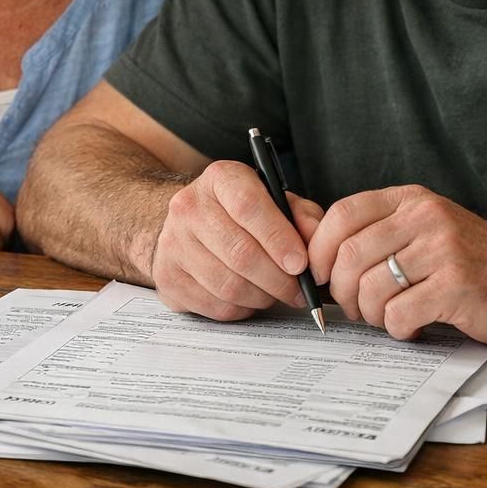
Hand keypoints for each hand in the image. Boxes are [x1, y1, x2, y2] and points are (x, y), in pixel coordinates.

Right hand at [149, 160, 323, 319]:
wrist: (189, 225)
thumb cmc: (240, 214)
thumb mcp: (275, 201)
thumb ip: (302, 216)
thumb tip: (319, 240)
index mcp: (220, 179)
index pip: (247, 205)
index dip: (278, 238)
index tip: (301, 263)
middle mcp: (189, 206)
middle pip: (240, 253)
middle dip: (279, 279)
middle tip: (299, 290)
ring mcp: (172, 244)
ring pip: (229, 285)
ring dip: (262, 297)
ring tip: (275, 292)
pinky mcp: (167, 278)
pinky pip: (215, 305)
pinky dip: (241, 308)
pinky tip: (249, 296)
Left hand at [306, 185, 486, 345]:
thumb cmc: (476, 263)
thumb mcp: (427, 231)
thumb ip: (382, 233)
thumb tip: (317, 250)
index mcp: (412, 201)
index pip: (343, 214)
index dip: (319, 248)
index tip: (318, 274)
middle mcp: (426, 218)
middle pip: (349, 255)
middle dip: (342, 291)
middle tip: (357, 309)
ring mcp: (443, 250)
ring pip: (371, 288)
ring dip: (371, 314)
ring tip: (390, 318)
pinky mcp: (456, 286)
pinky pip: (399, 313)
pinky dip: (398, 329)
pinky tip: (415, 326)